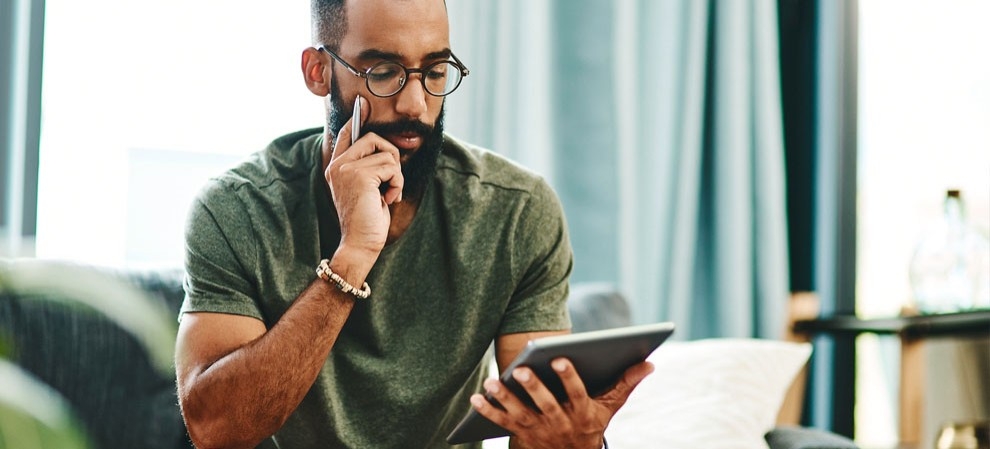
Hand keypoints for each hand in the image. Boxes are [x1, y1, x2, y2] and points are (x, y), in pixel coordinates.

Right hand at [325, 96, 404, 257]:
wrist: (360, 244)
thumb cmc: (367, 220)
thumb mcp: (368, 189)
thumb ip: (370, 167)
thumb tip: (386, 147)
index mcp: (337, 167)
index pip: (347, 133)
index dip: (357, 118)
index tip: (363, 104)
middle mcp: (338, 164)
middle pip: (373, 138)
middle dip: (391, 158)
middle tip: (390, 182)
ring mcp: (347, 168)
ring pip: (387, 153)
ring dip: (396, 176)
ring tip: (387, 194)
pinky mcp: (360, 175)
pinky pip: (392, 167)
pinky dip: (397, 184)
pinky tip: (388, 199)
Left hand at [470, 358, 653, 448]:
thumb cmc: (591, 423)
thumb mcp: (610, 407)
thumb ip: (626, 383)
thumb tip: (649, 362)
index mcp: (582, 414)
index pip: (576, 394)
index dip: (568, 377)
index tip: (559, 358)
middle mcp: (560, 424)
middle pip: (546, 406)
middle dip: (534, 388)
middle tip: (522, 369)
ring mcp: (539, 431)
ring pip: (521, 415)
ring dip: (506, 399)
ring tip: (492, 381)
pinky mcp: (521, 435)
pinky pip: (502, 423)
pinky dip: (488, 411)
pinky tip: (476, 397)